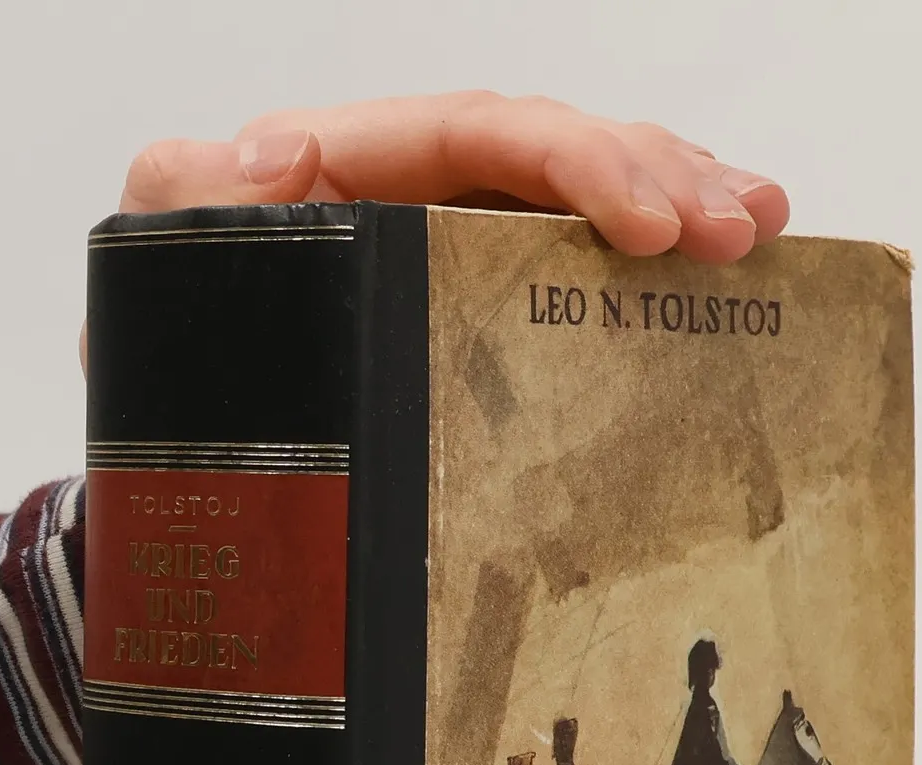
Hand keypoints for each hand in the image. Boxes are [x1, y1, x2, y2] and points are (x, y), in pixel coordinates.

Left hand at [85, 92, 789, 368]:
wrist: (187, 474)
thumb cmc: (171, 359)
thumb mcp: (162, 268)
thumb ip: (192, 199)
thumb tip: (278, 155)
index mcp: (347, 168)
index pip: (479, 133)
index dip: (577, 162)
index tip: (653, 224)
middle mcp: (410, 194)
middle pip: (554, 153)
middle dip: (657, 175)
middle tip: (738, 230)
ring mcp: (449, 253)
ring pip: (580, 200)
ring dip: (680, 199)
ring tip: (760, 230)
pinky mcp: (477, 315)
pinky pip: (573, 272)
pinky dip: (649, 273)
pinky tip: (726, 273)